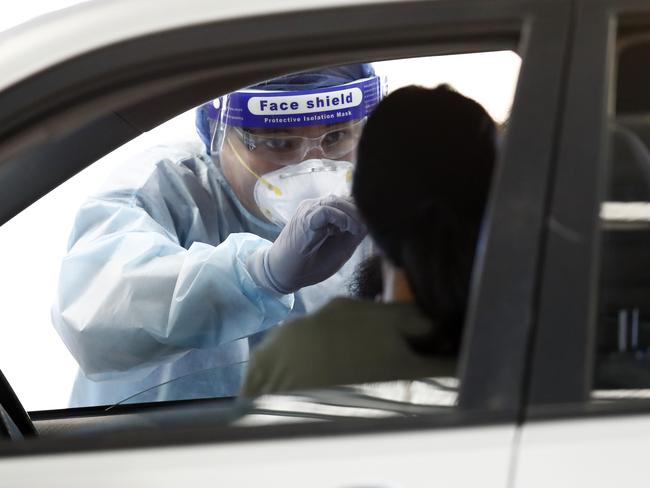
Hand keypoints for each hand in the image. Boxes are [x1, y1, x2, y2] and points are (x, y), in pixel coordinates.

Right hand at [247, 195, 366, 293]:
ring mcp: (309, 210)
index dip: (362, 211)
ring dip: (353, 214)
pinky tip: (347, 229)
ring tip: (358, 230)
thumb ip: (355, 234)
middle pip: (345, 198)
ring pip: (337, 201)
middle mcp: (316, 206)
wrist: (284, 273)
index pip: (348, 201)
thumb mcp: (342, 248)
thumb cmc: (311, 263)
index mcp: (325, 212)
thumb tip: (372, 222)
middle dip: (360, 211)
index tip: (371, 226)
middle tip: (367, 228)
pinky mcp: (305, 218)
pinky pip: (326, 210)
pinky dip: (341, 218)